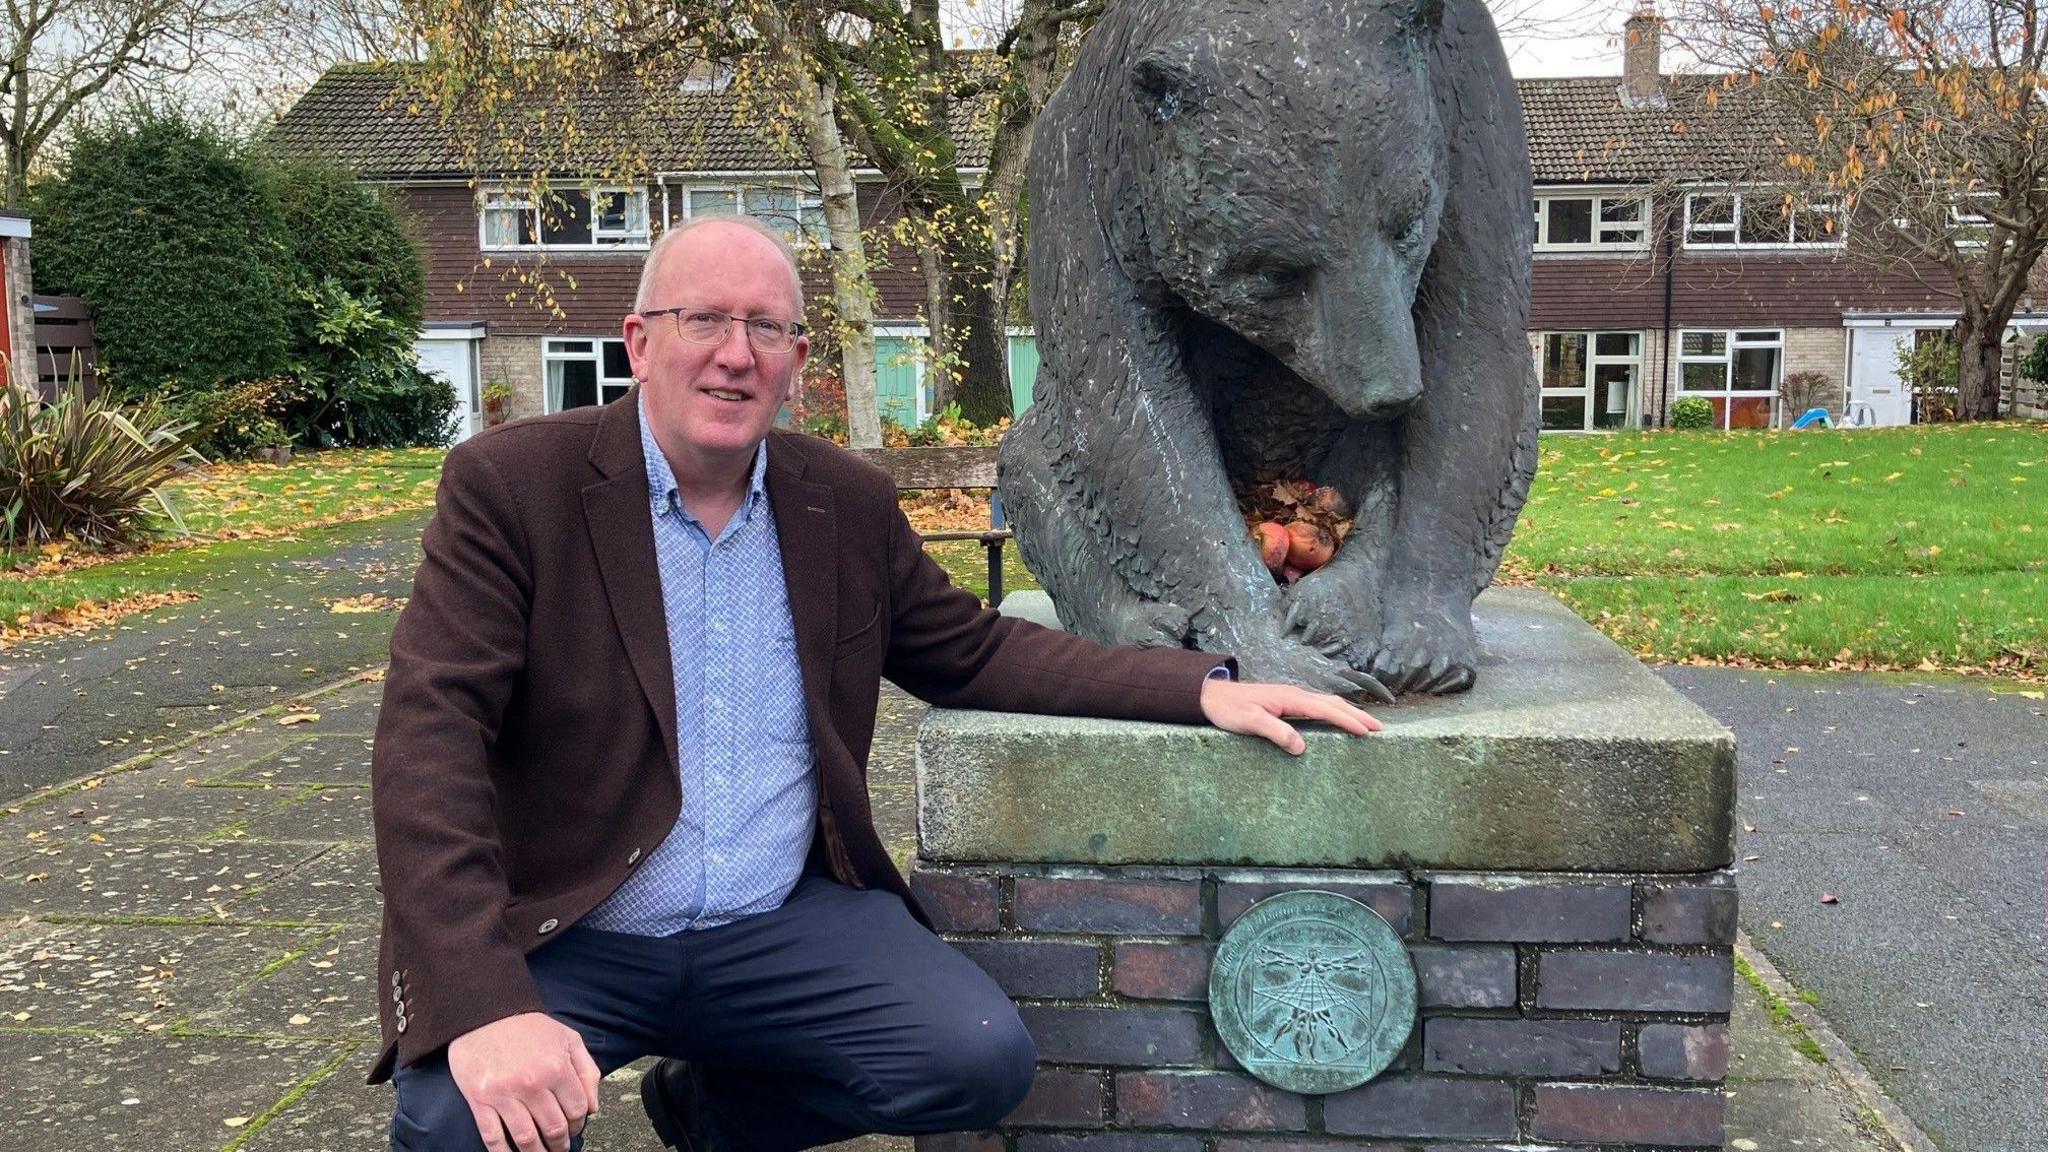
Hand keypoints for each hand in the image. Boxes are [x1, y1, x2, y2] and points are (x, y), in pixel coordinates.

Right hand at [447, 1012, 601, 1151]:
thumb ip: (587, 1071)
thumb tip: (593, 1108)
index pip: (577, 1110)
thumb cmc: (528, 1027)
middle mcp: (532, 1084)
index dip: (579, 1124)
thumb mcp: (568, 1038)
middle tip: (560, 1148)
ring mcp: (504, 1094)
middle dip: (561, 1144)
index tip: (575, 1128)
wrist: (485, 1013)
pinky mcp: (480, 1100)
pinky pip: (493, 1137)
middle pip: (554, 1129)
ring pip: (526, 1139)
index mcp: (557, 1068)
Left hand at [1199, 676, 1382, 754]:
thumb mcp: (1250, 722)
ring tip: (1366, 725)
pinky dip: (1334, 712)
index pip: (1326, 710)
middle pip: (1333, 703)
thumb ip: (1276, 733)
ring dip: (1348, 712)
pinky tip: (1336, 720)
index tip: (1367, 731)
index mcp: (1290, 698)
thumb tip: (1301, 747)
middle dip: (1357, 715)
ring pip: (1327, 703)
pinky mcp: (1286, 702)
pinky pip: (1317, 706)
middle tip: (1379, 728)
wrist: (1211, 695)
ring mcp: (1291, 697)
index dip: (1348, 720)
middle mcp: (1295, 694)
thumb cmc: (1229, 710)